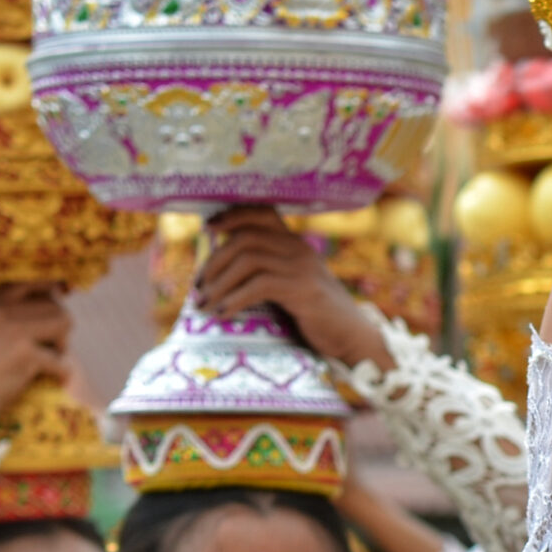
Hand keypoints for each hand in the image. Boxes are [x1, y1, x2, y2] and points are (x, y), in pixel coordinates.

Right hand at [0, 285, 72, 437]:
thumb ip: (10, 309)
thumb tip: (55, 293)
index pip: (33, 281)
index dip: (54, 287)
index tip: (64, 293)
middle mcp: (3, 311)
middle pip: (57, 307)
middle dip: (60, 329)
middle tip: (51, 346)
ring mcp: (14, 331)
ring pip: (65, 323)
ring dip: (63, 345)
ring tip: (50, 357)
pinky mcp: (26, 354)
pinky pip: (63, 360)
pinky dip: (62, 373)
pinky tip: (52, 378)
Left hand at [193, 208, 388, 370]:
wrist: (353, 339)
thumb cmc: (317, 316)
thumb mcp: (293, 285)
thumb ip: (268, 271)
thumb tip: (220, 270)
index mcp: (296, 244)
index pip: (262, 213)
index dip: (231, 215)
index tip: (207, 230)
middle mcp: (299, 249)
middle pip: (245, 239)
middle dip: (213, 262)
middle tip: (198, 287)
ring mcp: (302, 268)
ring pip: (247, 261)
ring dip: (219, 284)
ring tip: (204, 305)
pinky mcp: (303, 290)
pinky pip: (258, 286)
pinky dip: (235, 300)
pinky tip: (224, 314)